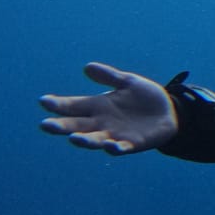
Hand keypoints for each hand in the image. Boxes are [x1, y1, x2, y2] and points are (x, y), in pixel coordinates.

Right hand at [39, 62, 178, 155]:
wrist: (170, 111)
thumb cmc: (145, 97)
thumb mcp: (128, 82)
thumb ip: (109, 76)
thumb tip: (87, 67)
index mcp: (98, 106)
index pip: (73, 105)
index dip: (58, 104)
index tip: (44, 101)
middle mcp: (102, 123)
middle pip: (77, 126)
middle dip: (61, 127)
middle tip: (45, 125)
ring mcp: (115, 135)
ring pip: (95, 140)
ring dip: (84, 140)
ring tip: (74, 138)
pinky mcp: (132, 144)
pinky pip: (121, 148)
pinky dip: (114, 148)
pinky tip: (110, 145)